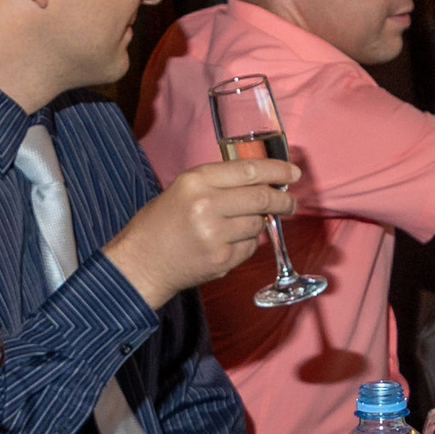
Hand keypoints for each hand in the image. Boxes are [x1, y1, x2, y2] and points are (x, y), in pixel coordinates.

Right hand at [106, 154, 300, 308]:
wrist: (141, 263)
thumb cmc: (160, 224)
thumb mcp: (183, 189)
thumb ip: (219, 182)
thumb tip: (261, 180)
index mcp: (196, 181)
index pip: (249, 170)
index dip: (277, 170)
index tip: (293, 172)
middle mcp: (207, 205)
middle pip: (261, 197)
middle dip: (282, 199)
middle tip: (290, 202)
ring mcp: (215, 234)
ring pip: (258, 224)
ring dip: (257, 224)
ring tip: (237, 226)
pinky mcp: (221, 259)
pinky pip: (250, 246)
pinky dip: (247, 244)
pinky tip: (227, 243)